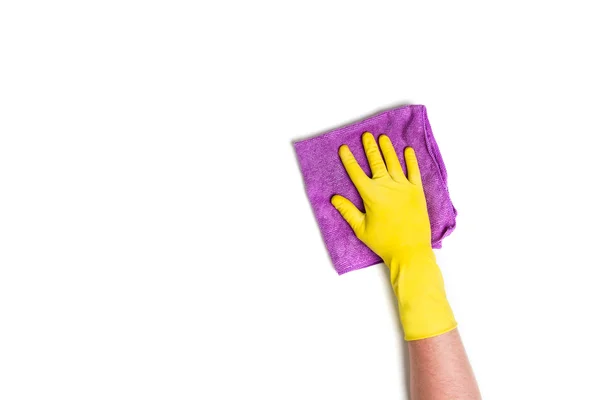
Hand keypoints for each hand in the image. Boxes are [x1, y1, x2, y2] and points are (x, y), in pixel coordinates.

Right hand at [330, 132, 430, 265]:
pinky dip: (411, 160)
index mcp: (371, 195)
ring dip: (387, 149)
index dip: (349, 160)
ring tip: (383, 138)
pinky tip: (408, 150)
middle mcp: (387, 186)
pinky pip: (414, 171)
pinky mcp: (417, 191)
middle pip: (376, 162)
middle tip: (366, 135)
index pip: (356, 173)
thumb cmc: (384, 242)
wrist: (410, 250)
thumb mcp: (361, 229)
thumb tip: (334, 199)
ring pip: (394, 162)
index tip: (344, 148)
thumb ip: (347, 211)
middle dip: (369, 147)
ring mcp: (404, 187)